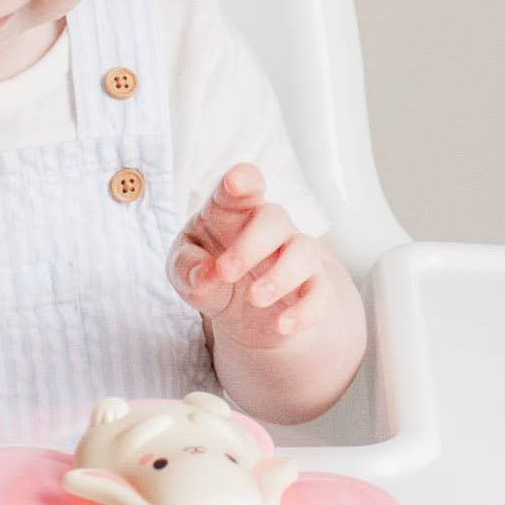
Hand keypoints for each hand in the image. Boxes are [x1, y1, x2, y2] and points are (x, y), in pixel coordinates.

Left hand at [168, 164, 328, 351]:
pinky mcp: (313, 287)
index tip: (235, 183)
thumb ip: (187, 268)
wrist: (244, 312)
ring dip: (280, 276)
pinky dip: (304, 310)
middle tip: (225, 272)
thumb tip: (204, 277)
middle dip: (249, 245)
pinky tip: (282, 324)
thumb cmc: (208, 272)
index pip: (243, 185)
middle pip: (273, 218)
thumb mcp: (184, 269)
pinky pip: (320, 292)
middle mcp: (269, 226)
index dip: (242, 180)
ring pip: (303, 251)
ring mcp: (295, 254)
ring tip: (255, 299)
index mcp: (233, 211)